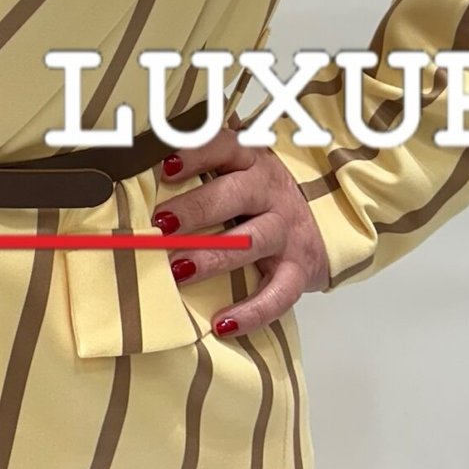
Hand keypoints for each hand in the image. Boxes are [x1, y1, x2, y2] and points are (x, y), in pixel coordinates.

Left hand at [152, 122, 330, 335]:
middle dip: (196, 209)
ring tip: (178, 271)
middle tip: (160, 226)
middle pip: (235, 195)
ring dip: (213, 257)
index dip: (198, 154)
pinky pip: (278, 293)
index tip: (167, 167)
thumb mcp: (239, 166)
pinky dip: (252, 312)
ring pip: (253, 241)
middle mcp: (271, 193)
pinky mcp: (299, 270)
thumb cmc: (261, 195)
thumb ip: (204, 153)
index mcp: (252, 162)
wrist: (321, 222)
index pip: (226, 147)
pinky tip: (222, 324)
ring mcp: (287, 232)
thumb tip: (148, 144)